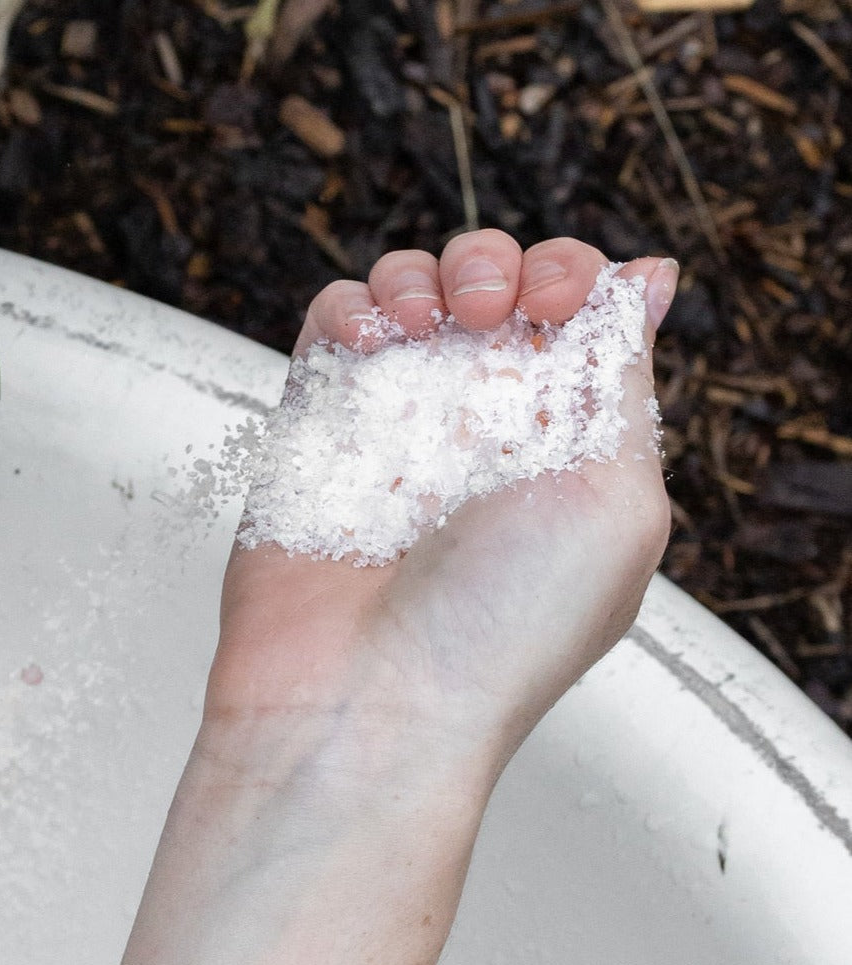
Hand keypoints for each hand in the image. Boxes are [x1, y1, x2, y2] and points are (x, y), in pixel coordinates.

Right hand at [204, 231, 677, 788]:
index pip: (576, 312)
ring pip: (407, 290)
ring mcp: (394, 424)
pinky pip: (330, 324)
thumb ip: (624, 382)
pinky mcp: (318, 428)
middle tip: (486, 313)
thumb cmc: (498, 630)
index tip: (550, 306)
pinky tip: (368, 347)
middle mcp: (480, 427)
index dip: (568, 279)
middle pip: (490, 284)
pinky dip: (349, 308)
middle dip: (492, 265)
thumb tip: (647, 280)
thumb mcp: (616, 502)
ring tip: (420, 327)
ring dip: (419, 277)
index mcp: (564, 442)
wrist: (366, 700)